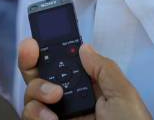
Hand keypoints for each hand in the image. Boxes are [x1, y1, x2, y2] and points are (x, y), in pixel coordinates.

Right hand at [19, 38, 150, 119]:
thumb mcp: (124, 95)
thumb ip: (103, 69)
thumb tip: (83, 48)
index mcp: (88, 88)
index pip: (63, 64)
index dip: (47, 50)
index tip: (37, 41)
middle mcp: (69, 100)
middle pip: (38, 75)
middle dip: (29, 60)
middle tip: (30, 53)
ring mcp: (56, 116)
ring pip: (31, 95)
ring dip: (37, 90)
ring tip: (53, 98)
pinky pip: (29, 116)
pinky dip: (35, 113)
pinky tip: (50, 118)